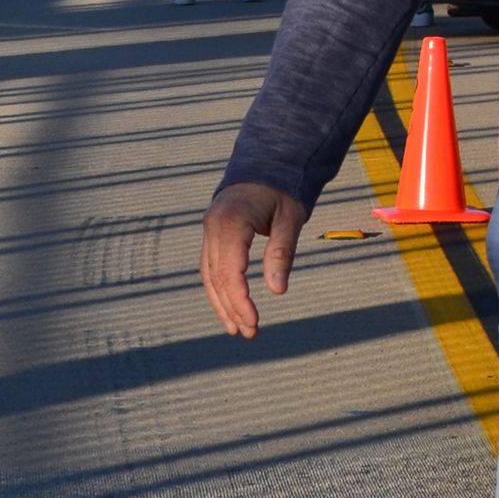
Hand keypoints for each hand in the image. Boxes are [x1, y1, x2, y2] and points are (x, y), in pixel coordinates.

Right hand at [201, 180, 308, 337]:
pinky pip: (211, 268)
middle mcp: (212, 228)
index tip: (253, 321)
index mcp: (231, 222)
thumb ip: (281, 253)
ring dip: (221, 304)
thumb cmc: (283, 190)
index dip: (239, 300)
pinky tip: (228, 308)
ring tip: (237, 329)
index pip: (230, 271)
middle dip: (231, 308)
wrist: (266, 164)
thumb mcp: (290, 218)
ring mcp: (208, 232)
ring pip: (209, 276)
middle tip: (249, 332)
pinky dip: (219, 289)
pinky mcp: (211, 236)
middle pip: (216, 278)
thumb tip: (278, 290)